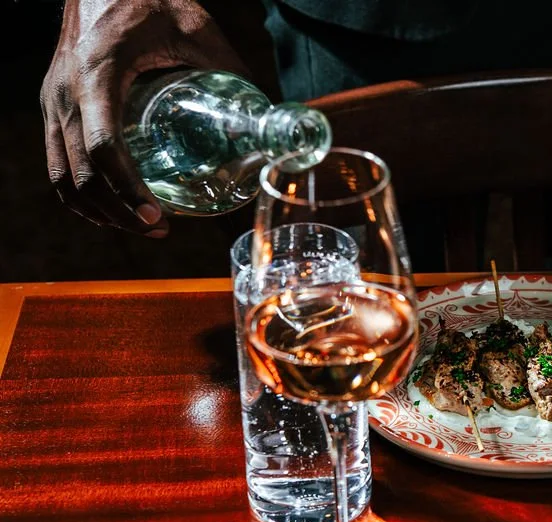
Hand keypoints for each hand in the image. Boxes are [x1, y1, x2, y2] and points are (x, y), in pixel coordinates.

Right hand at [40, 0, 248, 236]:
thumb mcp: (197, 30)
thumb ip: (233, 71)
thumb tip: (270, 116)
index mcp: (98, 72)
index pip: (104, 146)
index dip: (129, 190)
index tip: (158, 217)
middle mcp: (65, 90)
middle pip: (81, 172)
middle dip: (118, 213)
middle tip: (159, 231)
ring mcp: (52, 99)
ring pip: (61, 175)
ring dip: (97, 211)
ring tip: (140, 226)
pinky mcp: (51, 105)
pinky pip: (55, 162)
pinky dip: (76, 194)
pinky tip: (108, 209)